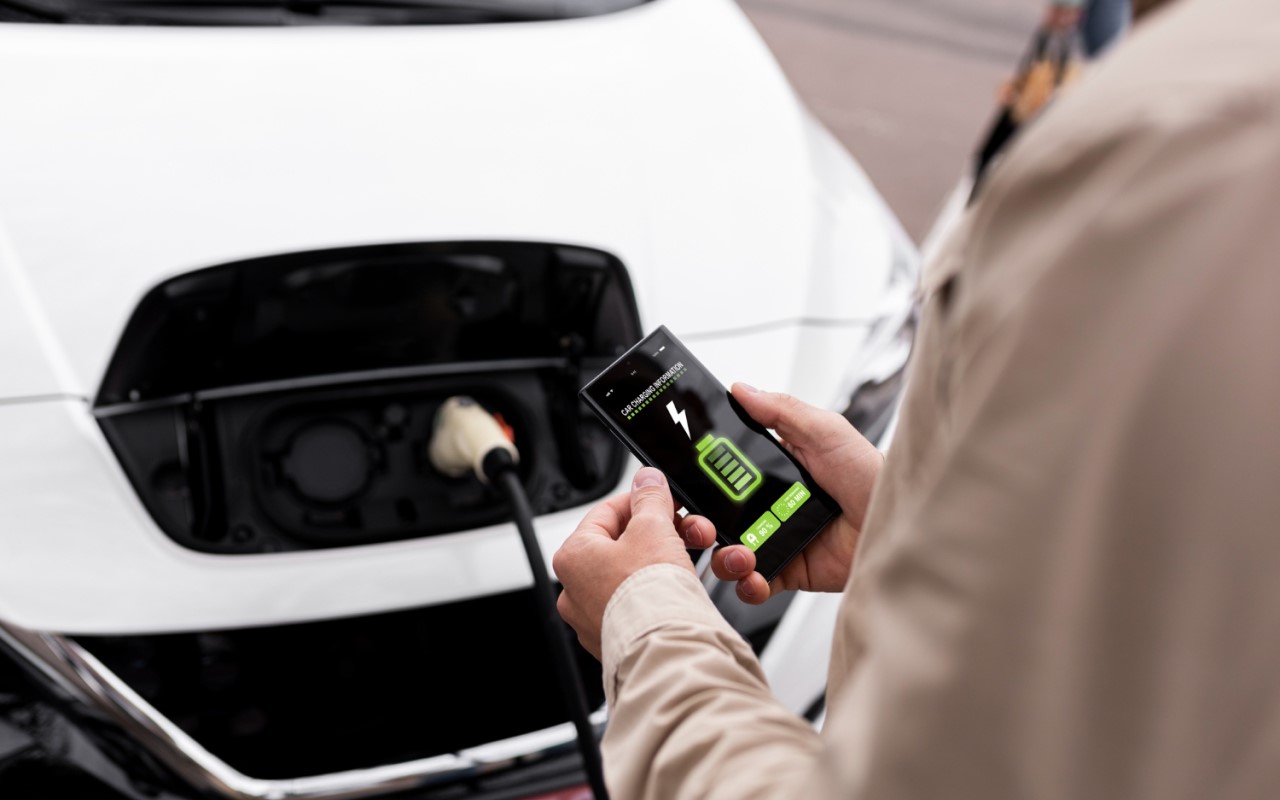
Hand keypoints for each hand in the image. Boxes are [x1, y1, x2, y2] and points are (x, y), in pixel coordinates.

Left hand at [554, 467, 714, 658]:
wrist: (666, 649)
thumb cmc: (649, 594)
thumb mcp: (654, 528)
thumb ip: (650, 499)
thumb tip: (646, 480)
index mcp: (573, 556)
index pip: (607, 513)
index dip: (641, 501)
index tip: (664, 499)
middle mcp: (576, 591)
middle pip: (623, 545)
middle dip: (661, 534)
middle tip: (686, 530)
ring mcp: (596, 619)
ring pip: (635, 576)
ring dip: (666, 562)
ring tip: (689, 560)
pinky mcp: (620, 638)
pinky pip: (642, 605)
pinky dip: (663, 593)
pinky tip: (682, 589)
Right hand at [711, 383, 882, 604]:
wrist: (898, 528)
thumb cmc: (872, 476)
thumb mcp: (826, 432)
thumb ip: (781, 411)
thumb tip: (742, 389)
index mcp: (776, 467)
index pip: (726, 469)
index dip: (703, 475)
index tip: (685, 478)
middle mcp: (772, 502)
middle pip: (718, 513)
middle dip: (701, 522)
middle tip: (702, 524)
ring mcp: (777, 537)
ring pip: (729, 550)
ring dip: (723, 556)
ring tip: (740, 554)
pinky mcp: (789, 570)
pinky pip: (755, 582)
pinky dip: (748, 584)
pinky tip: (756, 575)